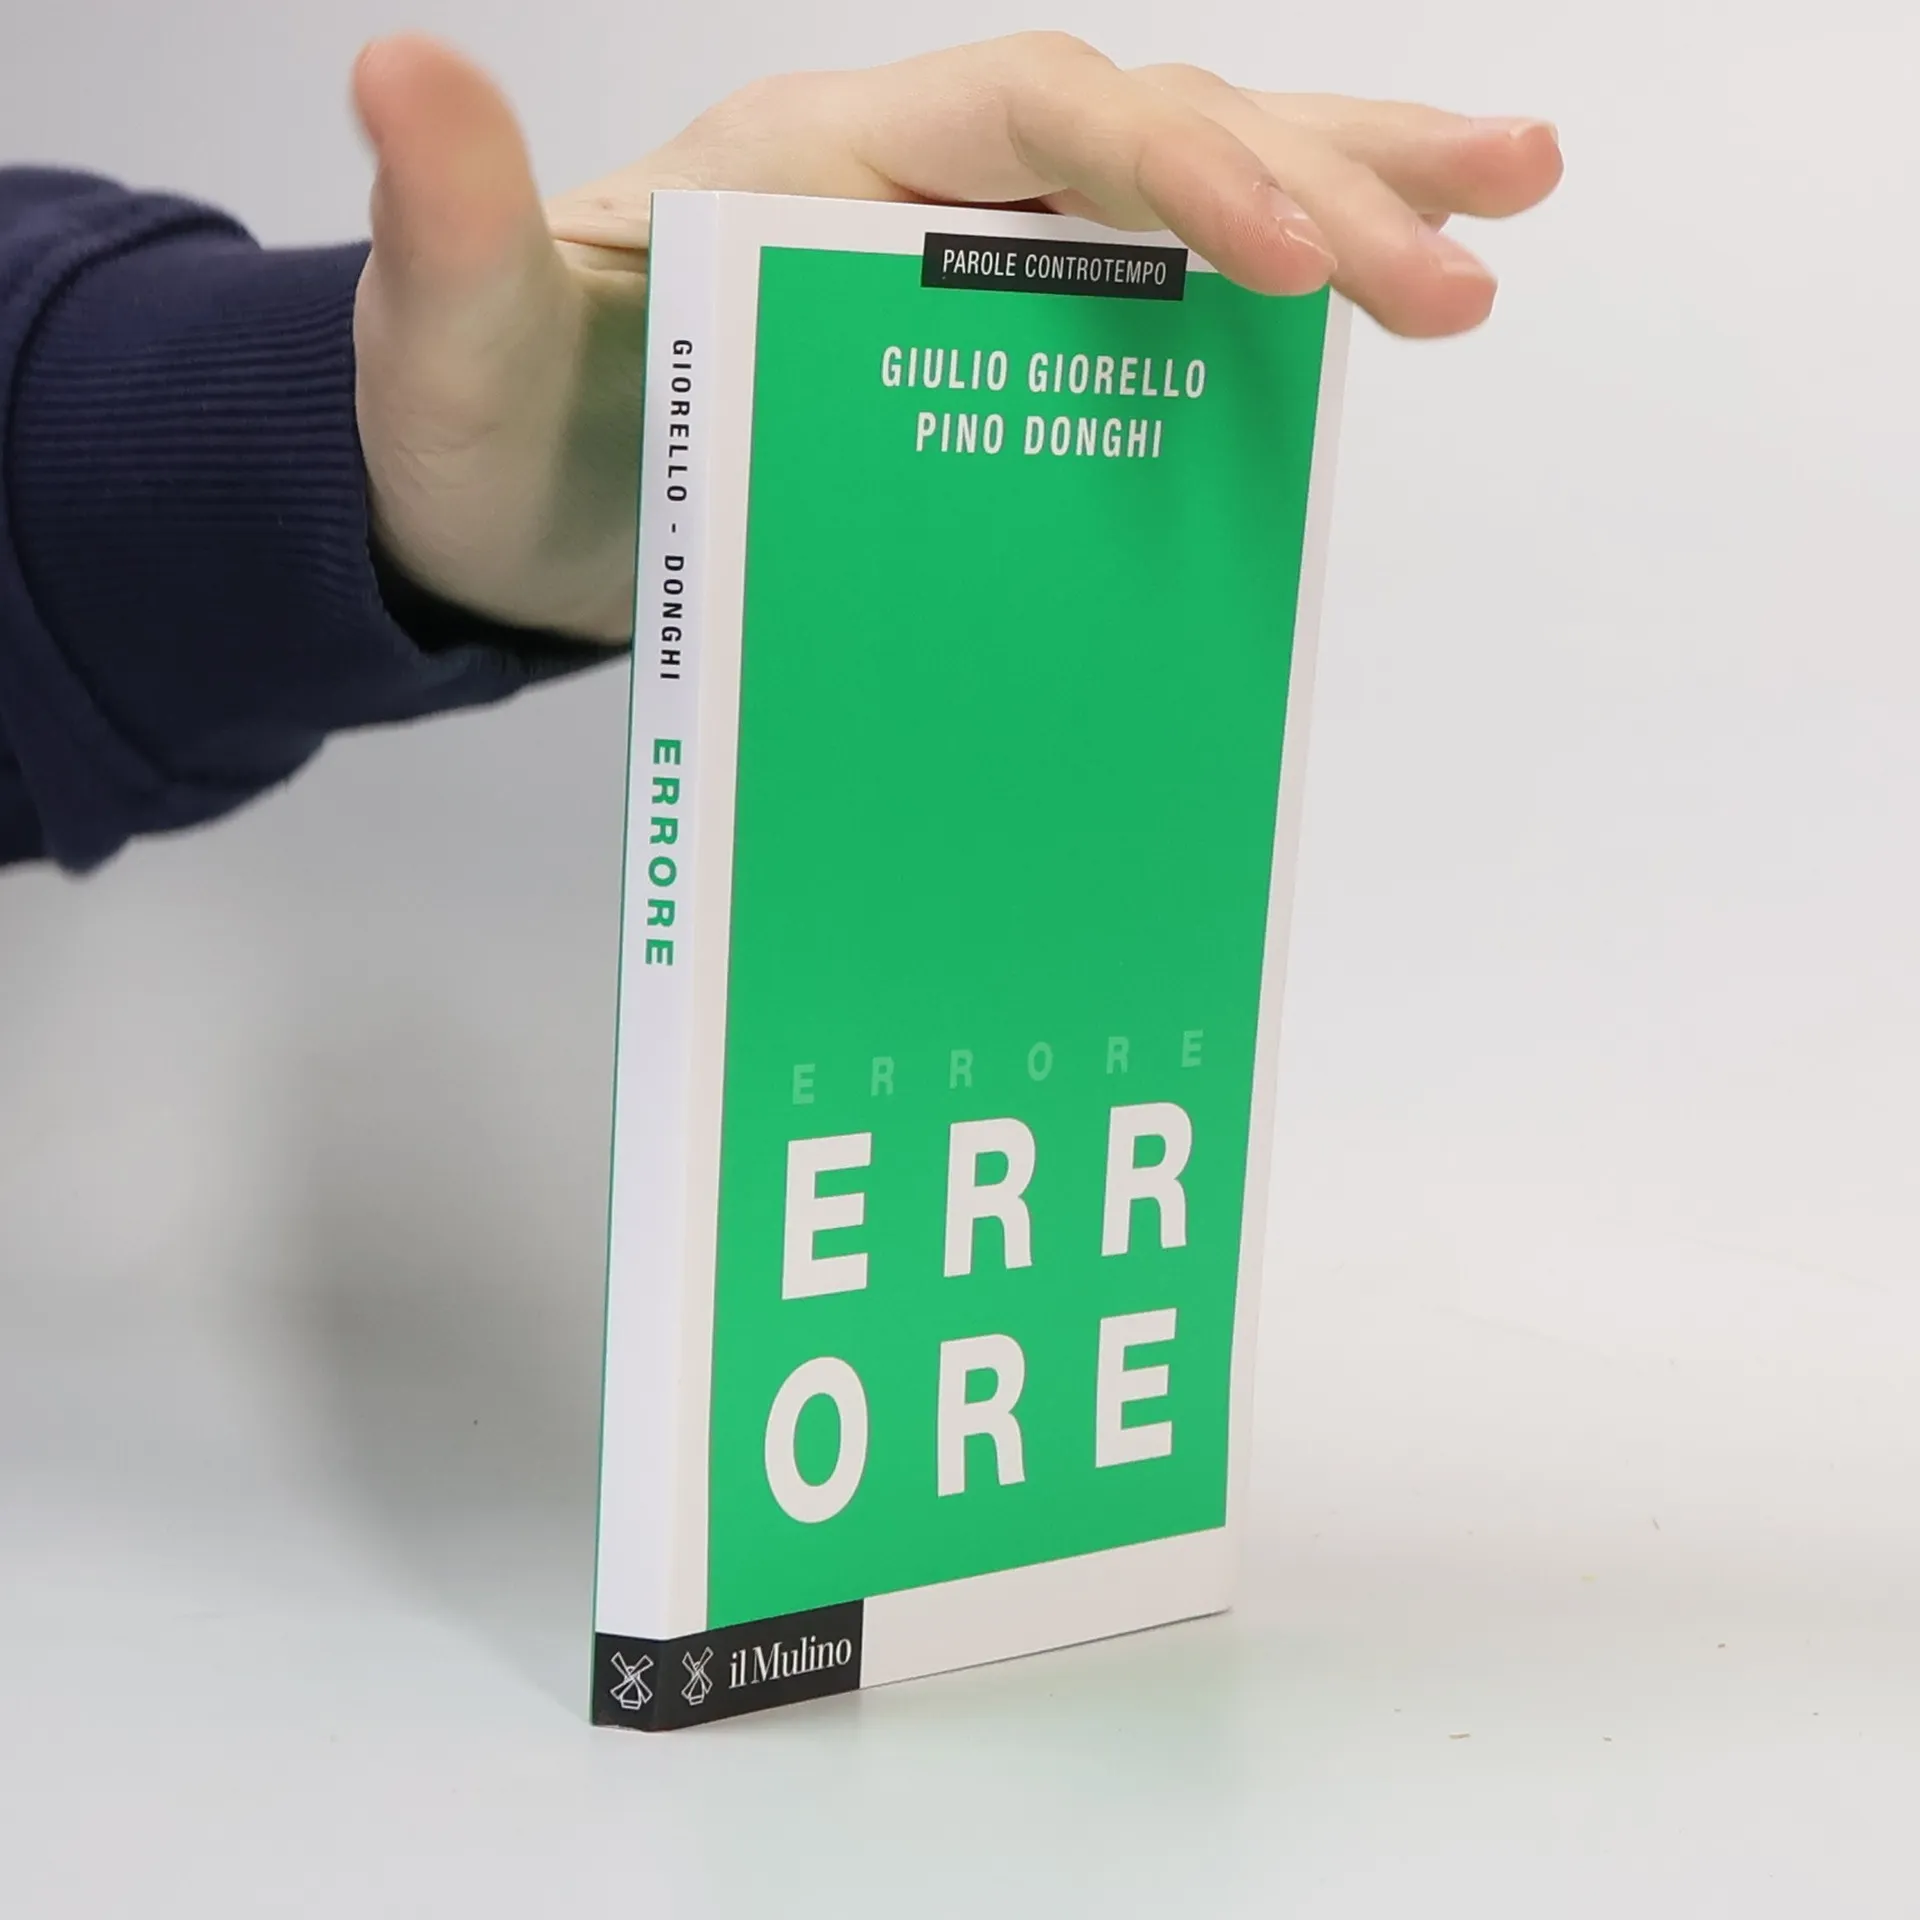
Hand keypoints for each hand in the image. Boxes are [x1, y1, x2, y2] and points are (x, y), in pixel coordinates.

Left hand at [353, 34, 1562, 641]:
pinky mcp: (987, 366)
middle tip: (1477, 252)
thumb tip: (401, 74)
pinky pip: (1146, 323)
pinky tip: (1356, 338)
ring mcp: (964, 274)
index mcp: (824, 163)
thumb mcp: (453, 355)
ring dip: (1343, 196)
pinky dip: (1259, 326)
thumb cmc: (490, 439)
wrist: (514, 525)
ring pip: (1177, 204)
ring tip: (1504, 211)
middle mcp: (915, 188)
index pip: (1044, 115)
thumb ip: (456, 238)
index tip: (1302, 264)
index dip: (1183, 168)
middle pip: (1153, 134)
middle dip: (1320, 183)